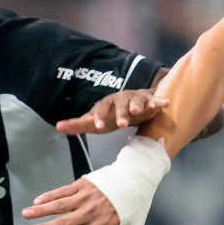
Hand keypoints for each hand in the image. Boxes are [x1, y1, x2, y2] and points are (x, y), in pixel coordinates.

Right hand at [22, 177, 135, 224]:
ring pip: (59, 205)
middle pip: (63, 222)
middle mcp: (90, 211)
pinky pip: (62, 191)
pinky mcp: (82, 184)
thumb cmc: (135, 204)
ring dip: (41, 210)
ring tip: (26, 214)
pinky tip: (37, 201)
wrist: (136, 176)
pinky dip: (49, 195)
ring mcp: (85, 196)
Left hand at [54, 88, 169, 135]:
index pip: (100, 108)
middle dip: (121, 113)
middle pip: (119, 103)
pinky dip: (159, 101)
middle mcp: (120, 98)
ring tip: (139, 111)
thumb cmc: (110, 117)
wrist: (132, 107)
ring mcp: (135, 98)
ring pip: (136, 99)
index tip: (98, 126)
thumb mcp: (94, 122)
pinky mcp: (148, 100)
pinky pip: (154, 100)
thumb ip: (78, 125)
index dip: (99, 116)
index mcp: (106, 104)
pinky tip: (165, 104)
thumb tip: (58, 126)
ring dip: (138, 104)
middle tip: (121, 124)